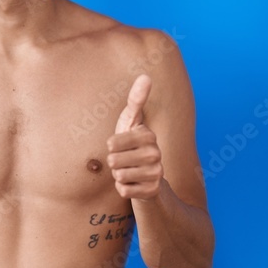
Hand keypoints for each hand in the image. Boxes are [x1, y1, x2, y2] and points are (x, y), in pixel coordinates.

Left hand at [107, 74, 162, 199]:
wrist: (147, 178)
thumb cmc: (132, 146)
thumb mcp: (131, 122)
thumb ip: (136, 100)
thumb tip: (146, 75)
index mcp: (149, 136)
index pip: (112, 143)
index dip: (111, 146)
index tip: (120, 146)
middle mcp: (156, 154)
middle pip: (113, 160)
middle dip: (114, 163)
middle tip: (124, 161)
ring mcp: (156, 174)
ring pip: (118, 176)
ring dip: (119, 175)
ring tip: (129, 171)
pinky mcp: (152, 192)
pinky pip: (123, 190)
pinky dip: (123, 189)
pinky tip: (133, 185)